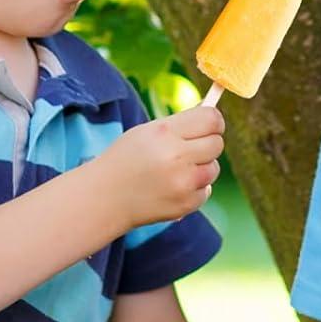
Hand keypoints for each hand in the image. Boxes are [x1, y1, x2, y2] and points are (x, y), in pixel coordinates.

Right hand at [102, 105, 223, 227]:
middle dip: (207, 144)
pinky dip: (194, 189)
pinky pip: (206, 190)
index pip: (211, 119)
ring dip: (201, 168)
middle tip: (190, 148)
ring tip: (176, 170)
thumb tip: (214, 117)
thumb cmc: (126, 159)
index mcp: (164, 133)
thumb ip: (180, 124)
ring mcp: (182, 183)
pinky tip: (172, 188)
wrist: (104, 198)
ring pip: (214, 168)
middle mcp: (176, 157)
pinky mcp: (186, 204)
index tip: (211, 125)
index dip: (214, 121)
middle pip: (217, 143)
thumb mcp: (146, 132)